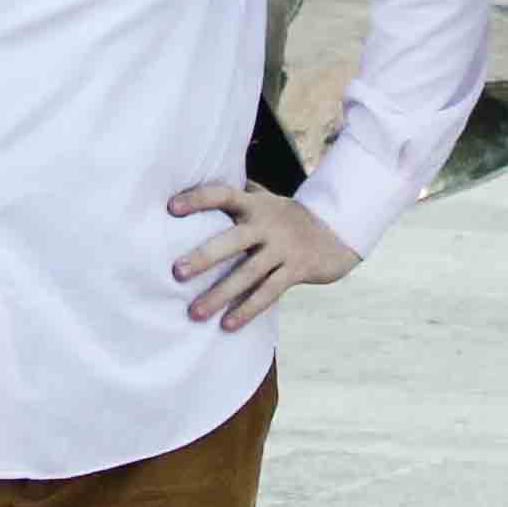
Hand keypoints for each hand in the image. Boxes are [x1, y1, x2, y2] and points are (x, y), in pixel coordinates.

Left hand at [166, 180, 351, 330]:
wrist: (337, 232)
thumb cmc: (286, 217)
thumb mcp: (266, 200)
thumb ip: (239, 194)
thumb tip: (195, 181)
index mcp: (255, 204)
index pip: (223, 195)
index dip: (198, 199)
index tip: (171, 207)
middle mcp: (268, 225)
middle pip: (233, 240)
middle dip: (204, 257)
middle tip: (177, 272)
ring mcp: (284, 249)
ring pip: (249, 274)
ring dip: (220, 294)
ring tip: (194, 312)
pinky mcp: (297, 270)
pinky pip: (269, 293)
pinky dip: (248, 310)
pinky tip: (227, 325)